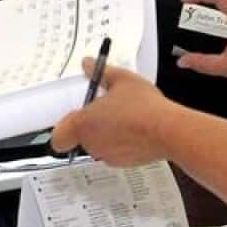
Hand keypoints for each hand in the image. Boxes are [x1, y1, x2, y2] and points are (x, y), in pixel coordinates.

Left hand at [51, 60, 180, 166]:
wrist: (169, 131)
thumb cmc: (144, 107)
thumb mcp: (121, 79)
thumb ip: (100, 72)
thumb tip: (88, 64)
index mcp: (83, 125)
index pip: (58, 138)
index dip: (64, 128)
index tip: (76, 114)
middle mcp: (92, 144)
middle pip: (80, 138)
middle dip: (89, 126)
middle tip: (103, 109)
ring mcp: (108, 155)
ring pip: (98, 145)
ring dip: (105, 134)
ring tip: (122, 117)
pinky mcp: (125, 163)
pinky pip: (115, 152)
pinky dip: (120, 143)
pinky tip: (134, 129)